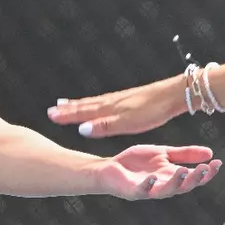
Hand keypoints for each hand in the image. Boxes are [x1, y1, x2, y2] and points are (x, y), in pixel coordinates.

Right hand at [48, 76, 188, 137]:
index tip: (51, 115)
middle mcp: (111, 102)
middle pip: (86, 105)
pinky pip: (105, 101)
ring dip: (80, 104)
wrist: (172, 95)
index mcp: (109, 109)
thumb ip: (104, 126)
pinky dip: (95, 103)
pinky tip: (98, 103)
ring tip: (67, 103)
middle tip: (53, 109)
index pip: (83, 112)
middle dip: (69, 108)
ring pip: (94, 102)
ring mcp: (120, 99)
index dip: (67, 115)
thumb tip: (81, 129)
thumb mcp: (127, 123)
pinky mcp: (130, 99)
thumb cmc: (152, 111)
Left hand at [92, 145, 221, 199]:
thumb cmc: (135, 163)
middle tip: (205, 169)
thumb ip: (184, 154)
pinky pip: (141, 191)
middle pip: (183, 186)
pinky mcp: (131, 191)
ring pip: (166, 191)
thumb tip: (210, 153)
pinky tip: (153, 177)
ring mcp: (148, 190)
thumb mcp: (163, 154)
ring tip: (183, 171)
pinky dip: (148, 185)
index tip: (218, 163)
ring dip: (175, 182)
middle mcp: (162, 186)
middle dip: (195, 179)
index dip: (206, 172)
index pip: (193, 177)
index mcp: (171, 177)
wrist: (108, 169)